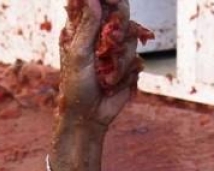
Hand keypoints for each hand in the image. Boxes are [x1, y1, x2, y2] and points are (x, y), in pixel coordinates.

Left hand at [59, 0, 141, 128]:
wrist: (89, 117)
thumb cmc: (76, 87)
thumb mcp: (78, 55)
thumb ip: (87, 26)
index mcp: (83, 28)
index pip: (96, 3)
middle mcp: (101, 35)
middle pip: (121, 11)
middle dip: (120, 24)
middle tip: (113, 40)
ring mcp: (116, 49)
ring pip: (131, 36)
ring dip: (121, 59)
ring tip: (107, 77)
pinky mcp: (128, 64)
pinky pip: (136, 58)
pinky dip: (126, 72)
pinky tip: (113, 84)